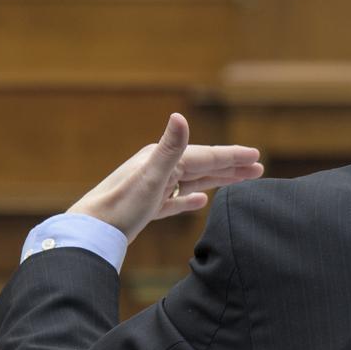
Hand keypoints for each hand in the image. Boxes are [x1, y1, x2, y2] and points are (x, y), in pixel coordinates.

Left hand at [68, 113, 262, 243]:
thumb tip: (180, 116)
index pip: (206, 155)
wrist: (91, 232)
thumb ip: (169, 148)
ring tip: (241, 181)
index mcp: (162, 159)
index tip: (257, 156)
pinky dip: (191, 199)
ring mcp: (154, 188)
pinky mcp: (148, 207)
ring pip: (193, 181)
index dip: (232, 156)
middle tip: (259, 168)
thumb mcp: (150, 176)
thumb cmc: (120, 206)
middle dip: (232, 166)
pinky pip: (176, 200)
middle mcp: (159, 168)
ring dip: (218, 180)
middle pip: (203, 166)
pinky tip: (201, 201)